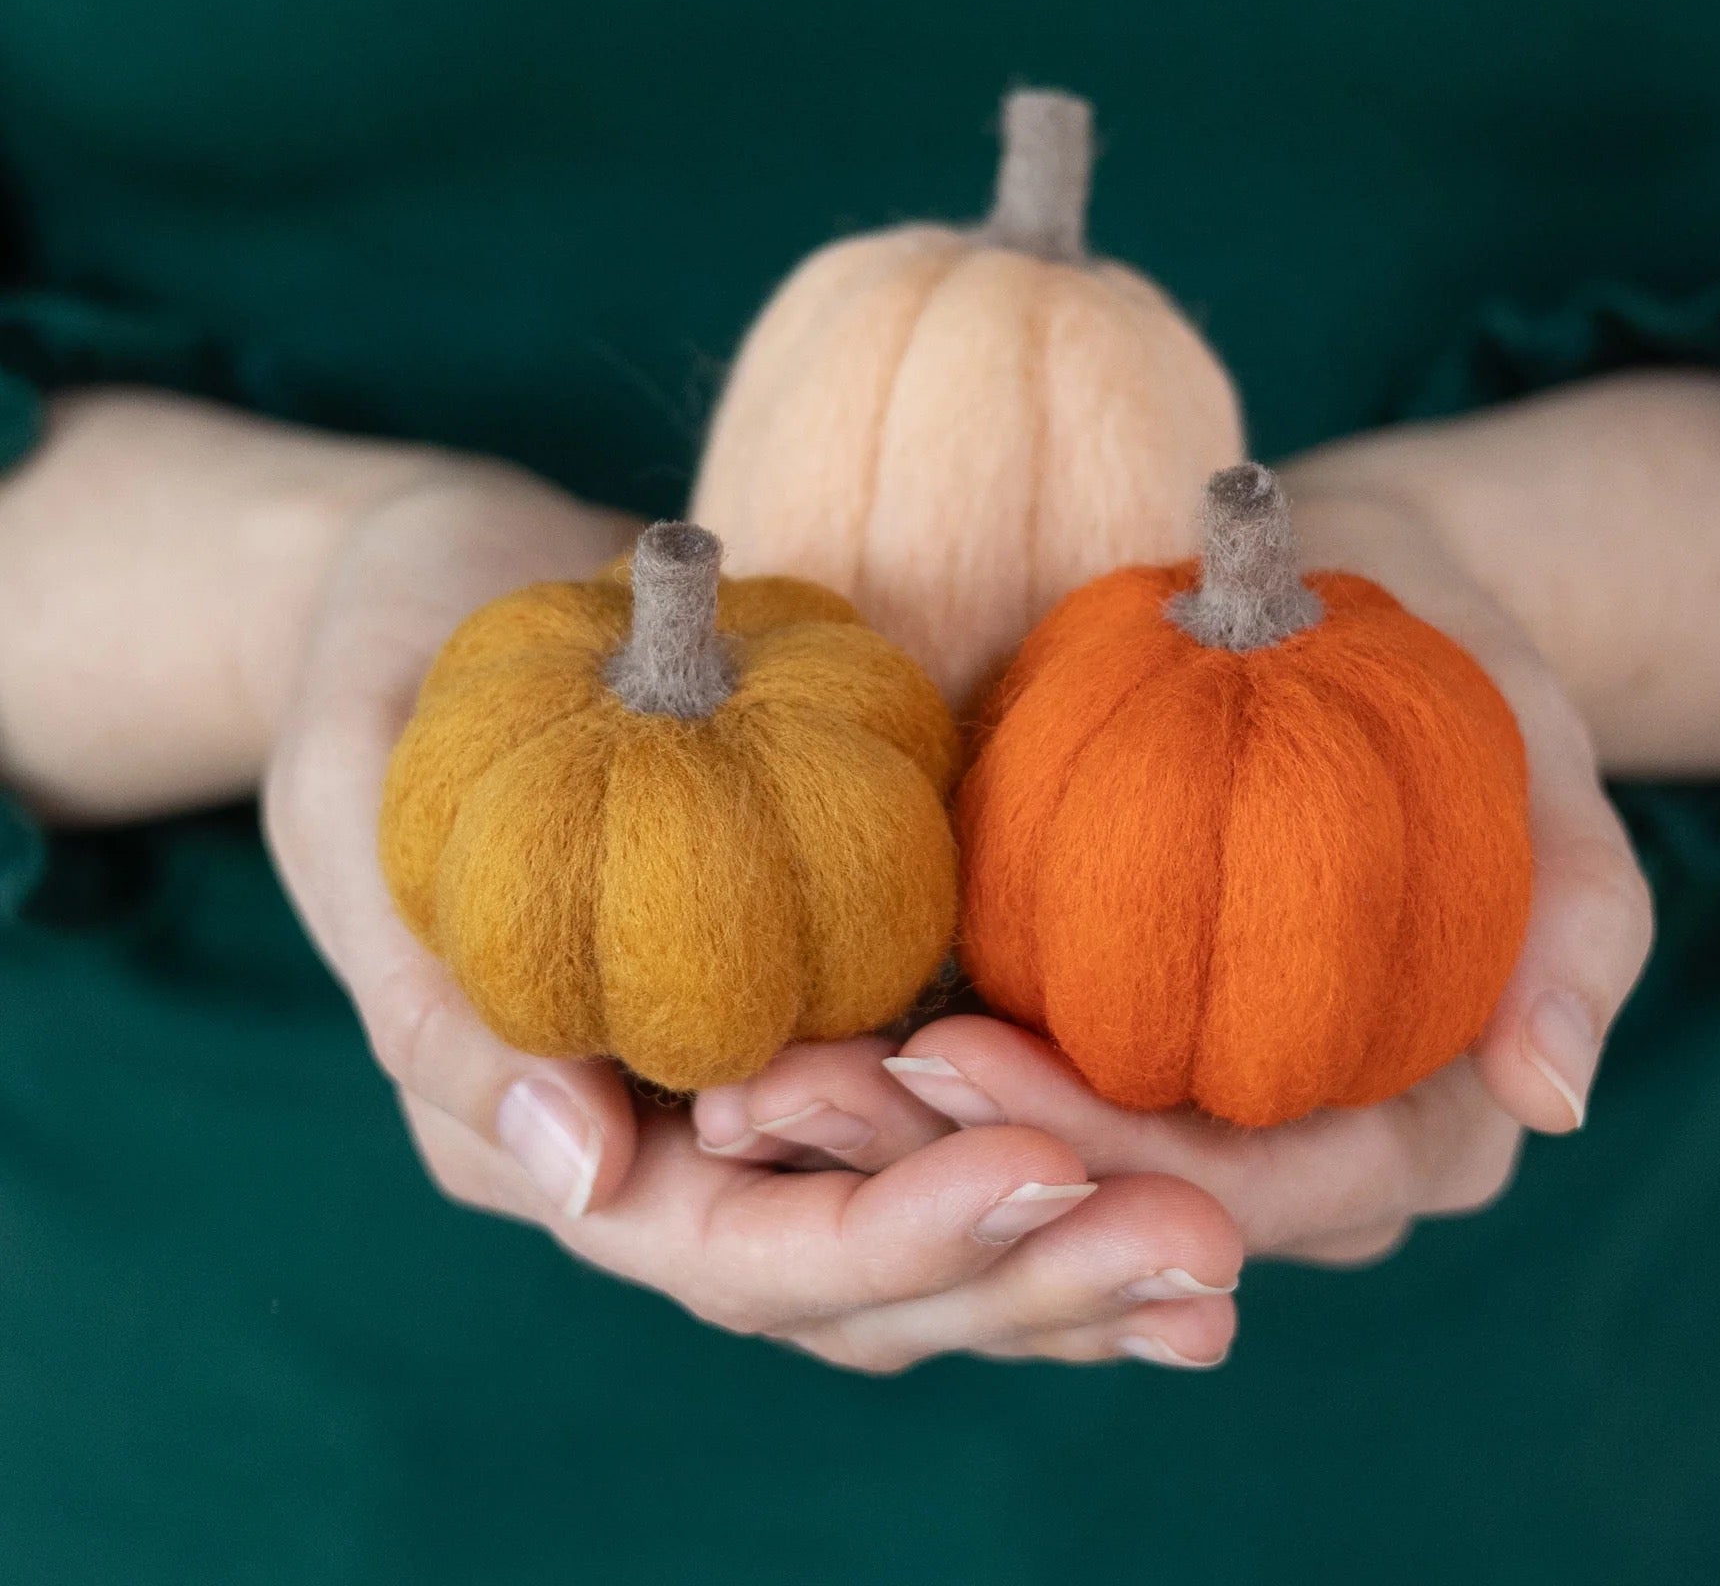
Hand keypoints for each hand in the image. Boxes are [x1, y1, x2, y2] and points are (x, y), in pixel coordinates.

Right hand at [261, 461, 1242, 1371]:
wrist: (454, 578)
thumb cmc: (387, 666)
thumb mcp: (356, 796)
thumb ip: (434, 992)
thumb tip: (581, 1165)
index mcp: (551, 1131)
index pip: (727, 1250)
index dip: (885, 1232)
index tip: (1042, 1169)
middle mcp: (673, 1141)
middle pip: (858, 1276)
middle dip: (1026, 1277)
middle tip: (1202, 1250)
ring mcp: (767, 1083)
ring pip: (925, 1218)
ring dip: (1077, 1245)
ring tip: (1227, 1247)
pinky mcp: (842, 995)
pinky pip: (960, 1104)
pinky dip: (1065, 1142)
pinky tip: (1193, 1158)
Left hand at [692, 472, 1653, 1269]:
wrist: (1337, 593)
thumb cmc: (1447, 665)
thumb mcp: (1535, 750)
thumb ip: (1577, 914)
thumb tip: (1554, 1093)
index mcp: (1424, 1127)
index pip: (1272, 1190)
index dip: (1113, 1158)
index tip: (956, 1058)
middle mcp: (1308, 1153)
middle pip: (1133, 1204)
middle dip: (965, 1167)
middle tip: (799, 1089)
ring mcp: (1200, 1109)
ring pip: (1054, 1179)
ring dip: (903, 1153)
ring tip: (761, 1087)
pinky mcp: (1115, 1049)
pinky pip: (1011, 1101)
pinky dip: (906, 1092)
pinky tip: (791, 1048)